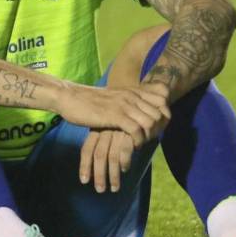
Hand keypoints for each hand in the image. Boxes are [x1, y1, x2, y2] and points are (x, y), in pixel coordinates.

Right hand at [55, 84, 169, 147]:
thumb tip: (140, 111)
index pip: (162, 98)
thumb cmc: (89, 100)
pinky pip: (136, 130)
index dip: (165, 114)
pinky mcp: (115, 115)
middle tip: (151, 140)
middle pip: (160, 112)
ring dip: (149, 137)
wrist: (70, 97)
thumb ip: (128, 100)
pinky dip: (138, 141)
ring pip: (150, 122)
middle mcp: (132, 95)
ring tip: (142, 144)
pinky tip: (132, 147)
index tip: (159, 127)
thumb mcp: (114, 96)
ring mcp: (124, 105)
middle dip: (159, 129)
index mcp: (133, 90)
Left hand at [79, 129, 135, 192]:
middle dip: (99, 175)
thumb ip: (101, 145)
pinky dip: (124, 162)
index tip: (84, 181)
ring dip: (113, 175)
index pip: (87, 149)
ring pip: (112, 156)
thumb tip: (93, 171)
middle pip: (99, 155)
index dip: (84, 166)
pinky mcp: (132, 131)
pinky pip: (126, 150)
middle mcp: (106, 130)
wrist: (143, 109)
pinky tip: (124, 170)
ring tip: (114, 188)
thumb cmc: (123, 124)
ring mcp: (118, 130)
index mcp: (97, 129)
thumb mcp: (108, 129)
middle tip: (100, 189)